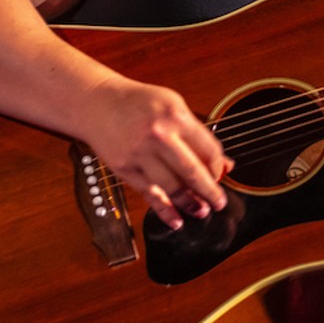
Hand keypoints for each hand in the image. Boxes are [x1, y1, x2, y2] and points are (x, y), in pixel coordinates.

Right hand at [82, 74, 232, 230]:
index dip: (218, 166)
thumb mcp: (172, 107)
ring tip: (201, 211)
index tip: (220, 174)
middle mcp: (158, 134)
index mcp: (176, 115)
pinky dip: (165, 210)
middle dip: (210, 191)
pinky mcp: (124, 168)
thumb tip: (225, 165)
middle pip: (192, 171)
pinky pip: (149, 194)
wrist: (97, 102)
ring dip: (189, 203)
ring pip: (172, 186)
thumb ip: (197, 135)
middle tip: (220, 203)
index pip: (208, 148)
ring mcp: (139, 153)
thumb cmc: (139, 103)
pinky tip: (176, 220)